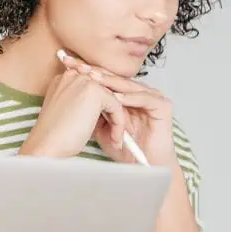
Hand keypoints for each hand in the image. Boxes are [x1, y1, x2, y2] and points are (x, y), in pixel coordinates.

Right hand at [19, 66, 127, 158]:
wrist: (47, 146)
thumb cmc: (55, 136)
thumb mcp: (70, 112)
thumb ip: (84, 103)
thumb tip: (104, 107)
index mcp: (65, 78)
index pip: (95, 86)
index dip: (104, 105)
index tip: (110, 122)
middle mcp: (74, 75)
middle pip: (106, 89)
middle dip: (114, 112)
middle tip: (119, 130)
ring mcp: (84, 81)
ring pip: (113, 99)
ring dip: (118, 120)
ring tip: (117, 138)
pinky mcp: (95, 92)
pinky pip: (117, 108)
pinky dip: (119, 125)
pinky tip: (115, 140)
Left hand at [57, 54, 178, 167]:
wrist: (143, 167)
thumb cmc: (123, 148)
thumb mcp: (100, 126)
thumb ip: (92, 110)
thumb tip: (72, 92)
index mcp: (127, 94)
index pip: (105, 78)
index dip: (87, 71)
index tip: (67, 64)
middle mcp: (140, 92)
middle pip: (116, 79)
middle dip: (96, 72)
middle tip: (78, 65)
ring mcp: (153, 97)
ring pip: (129, 86)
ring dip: (111, 82)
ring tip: (94, 78)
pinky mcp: (163, 106)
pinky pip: (144, 98)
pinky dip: (130, 98)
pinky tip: (116, 97)